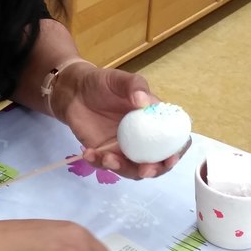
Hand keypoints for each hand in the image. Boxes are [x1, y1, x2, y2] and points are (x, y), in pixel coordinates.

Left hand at [58, 66, 189, 178]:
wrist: (74, 91)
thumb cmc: (102, 83)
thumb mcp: (120, 79)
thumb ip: (134, 86)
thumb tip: (144, 102)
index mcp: (154, 121)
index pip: (173, 141)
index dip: (176, 151)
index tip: (171, 157)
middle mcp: (143, 139)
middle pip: (156, 163)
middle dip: (154, 170)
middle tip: (144, 170)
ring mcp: (124, 149)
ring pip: (131, 170)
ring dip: (124, 169)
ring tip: (108, 158)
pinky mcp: (104, 153)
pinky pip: (105, 166)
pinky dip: (99, 163)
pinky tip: (89, 153)